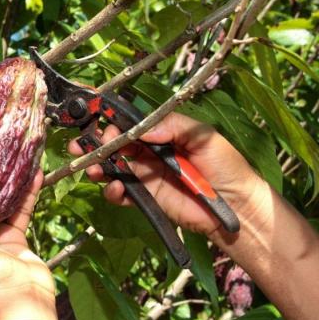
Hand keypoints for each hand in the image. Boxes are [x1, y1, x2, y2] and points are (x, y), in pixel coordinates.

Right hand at [68, 113, 265, 236]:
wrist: (235, 205)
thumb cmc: (225, 165)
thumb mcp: (203, 136)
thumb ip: (173, 127)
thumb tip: (141, 130)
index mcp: (162, 133)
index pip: (131, 123)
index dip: (111, 118)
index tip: (95, 114)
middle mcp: (149, 152)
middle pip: (115, 144)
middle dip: (96, 142)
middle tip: (85, 144)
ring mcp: (145, 175)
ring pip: (112, 167)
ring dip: (97, 165)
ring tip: (93, 168)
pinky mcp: (145, 198)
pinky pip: (121, 193)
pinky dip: (112, 191)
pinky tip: (115, 188)